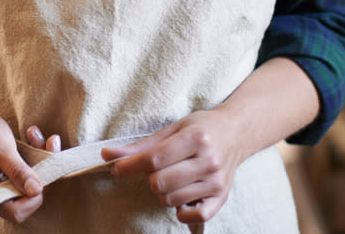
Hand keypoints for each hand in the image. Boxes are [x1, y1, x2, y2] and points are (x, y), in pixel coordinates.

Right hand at [0, 109, 61, 223]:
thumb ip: (17, 170)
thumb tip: (36, 191)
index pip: (16, 211)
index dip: (34, 195)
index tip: (46, 168)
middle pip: (27, 201)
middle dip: (43, 172)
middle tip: (49, 142)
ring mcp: (0, 189)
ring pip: (32, 188)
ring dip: (43, 161)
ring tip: (36, 135)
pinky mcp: (9, 181)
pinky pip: (29, 177)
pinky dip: (37, 157)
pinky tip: (33, 137)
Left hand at [100, 110, 244, 223]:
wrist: (236, 132)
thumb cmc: (201, 128)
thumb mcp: (172, 128)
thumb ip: (141, 146)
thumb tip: (108, 156)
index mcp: (196, 138)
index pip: (154, 159)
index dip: (129, 166)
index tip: (116, 169)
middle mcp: (209, 161)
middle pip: (160, 183)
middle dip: (151, 177)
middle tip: (160, 167)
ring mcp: (216, 182)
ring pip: (170, 200)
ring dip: (164, 191)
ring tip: (174, 175)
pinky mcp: (221, 197)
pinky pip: (193, 216)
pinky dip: (182, 209)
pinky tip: (183, 194)